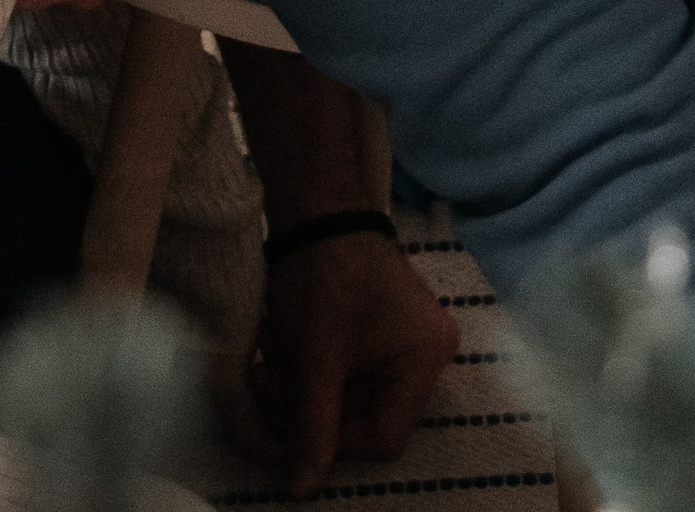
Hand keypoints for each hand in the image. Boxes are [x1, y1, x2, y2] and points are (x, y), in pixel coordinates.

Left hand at [242, 229, 459, 496]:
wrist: (319, 211)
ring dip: (304, 393)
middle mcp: (426, 355)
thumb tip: (303, 489)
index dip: (335, 441)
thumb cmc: (325, 276)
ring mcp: (405, 343)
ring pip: (349, 400)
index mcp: (424, 359)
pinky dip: (314, 374)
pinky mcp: (382, 334)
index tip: (294, 421)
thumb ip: (313, 427)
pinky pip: (348, 376)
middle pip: (365, 419)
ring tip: (270, 363)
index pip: (383, 437)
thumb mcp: (317, 359)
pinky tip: (286, 354)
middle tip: (268, 387)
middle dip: (310, 411)